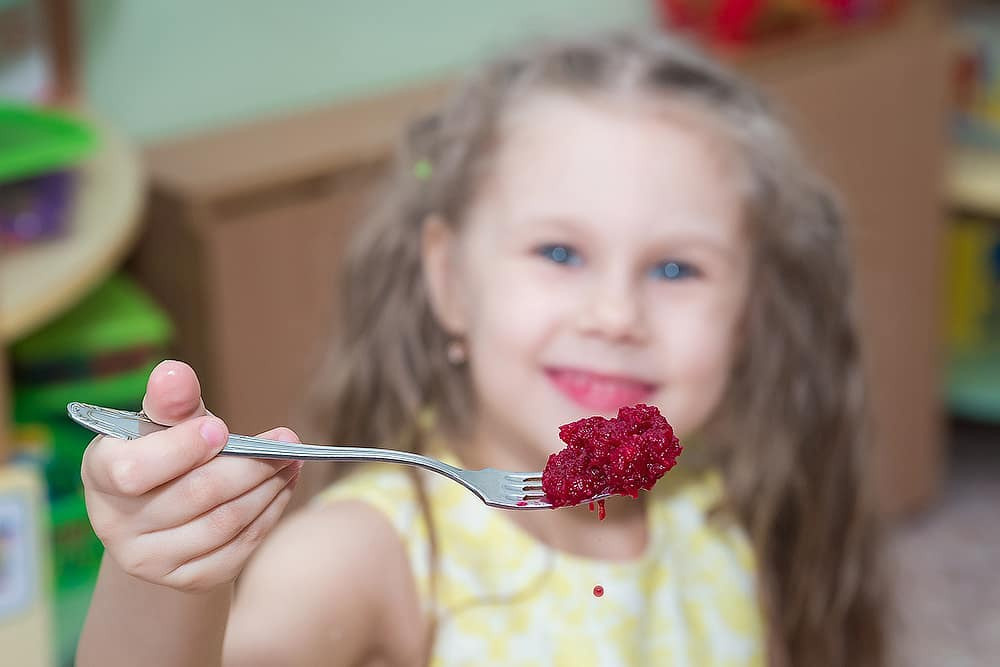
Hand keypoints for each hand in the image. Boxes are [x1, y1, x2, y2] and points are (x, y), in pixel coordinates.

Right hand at [81, 360, 301, 592]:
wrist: (165, 509)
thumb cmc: (166, 450)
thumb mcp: (164, 422)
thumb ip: (172, 401)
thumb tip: (175, 373)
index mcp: (102, 474)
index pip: (137, 471)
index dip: (184, 449)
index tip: (223, 429)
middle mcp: (116, 524)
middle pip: (197, 495)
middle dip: (251, 465)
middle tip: (287, 442)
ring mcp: (149, 559)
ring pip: (224, 522)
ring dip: (267, 489)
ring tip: (291, 462)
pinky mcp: (186, 578)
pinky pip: (238, 548)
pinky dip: (268, 515)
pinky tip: (282, 489)